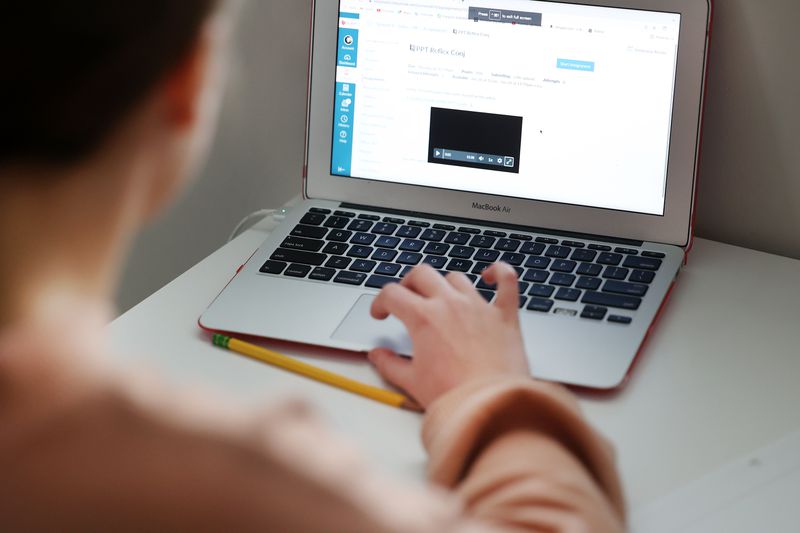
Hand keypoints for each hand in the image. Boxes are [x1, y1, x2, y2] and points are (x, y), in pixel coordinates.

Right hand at [369, 263, 529, 407]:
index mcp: (424, 318)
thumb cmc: (454, 397)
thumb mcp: (412, 383)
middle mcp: (451, 305)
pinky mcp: (505, 315)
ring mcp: (479, 307)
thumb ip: (389, 365)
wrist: (492, 408)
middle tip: (406, 300)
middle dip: (408, 284)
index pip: (392, 294)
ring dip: (443, 283)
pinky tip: (490, 275)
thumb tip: (377, 356)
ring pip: (456, 277)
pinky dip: (499, 272)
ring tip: (440, 297)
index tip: (381, 314)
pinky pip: (507, 280)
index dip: (379, 302)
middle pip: (422, 274)